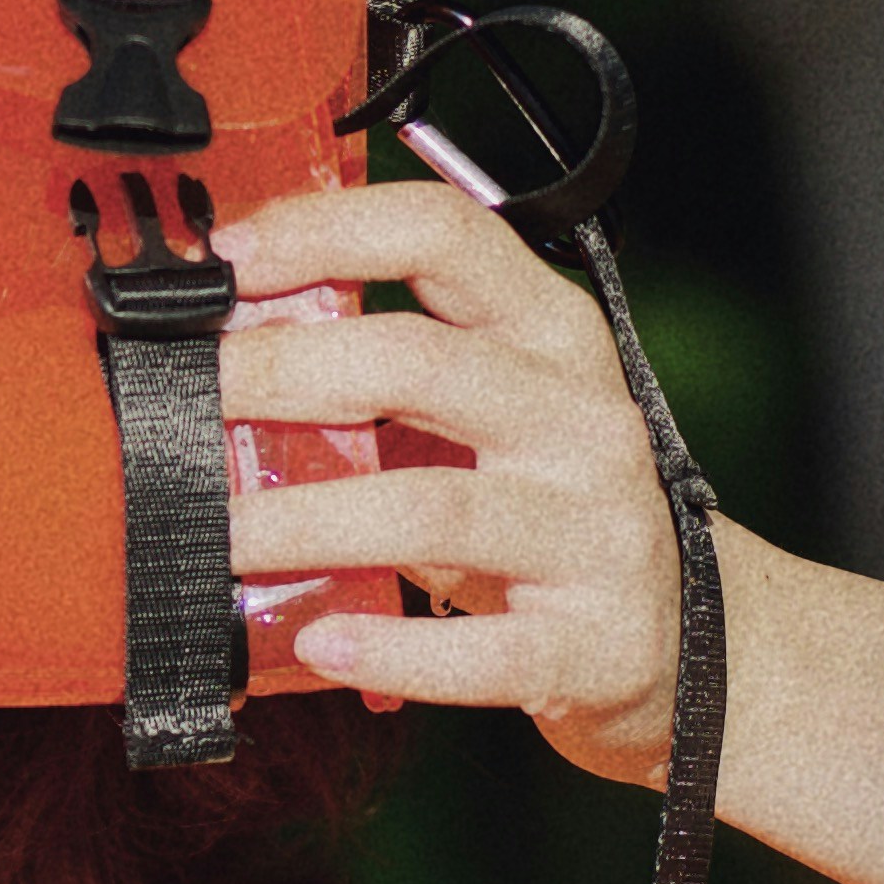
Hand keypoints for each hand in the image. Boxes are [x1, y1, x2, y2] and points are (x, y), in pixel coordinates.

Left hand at [206, 172, 697, 785]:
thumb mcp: (496, 417)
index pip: (441, 234)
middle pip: (417, 361)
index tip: (223, 257)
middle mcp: (581, 418)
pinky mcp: (596, 643)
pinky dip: (390, 651)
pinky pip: (481, 651)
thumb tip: (223, 347)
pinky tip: (319, 642)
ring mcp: (596, 531)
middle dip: (279, 374)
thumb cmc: (556, 514)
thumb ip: (389, 377)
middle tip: (183, 402)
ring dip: (303, 520)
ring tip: (218, 538)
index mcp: (552, 336)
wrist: (700, 650)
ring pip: (431, 507)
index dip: (324, 231)